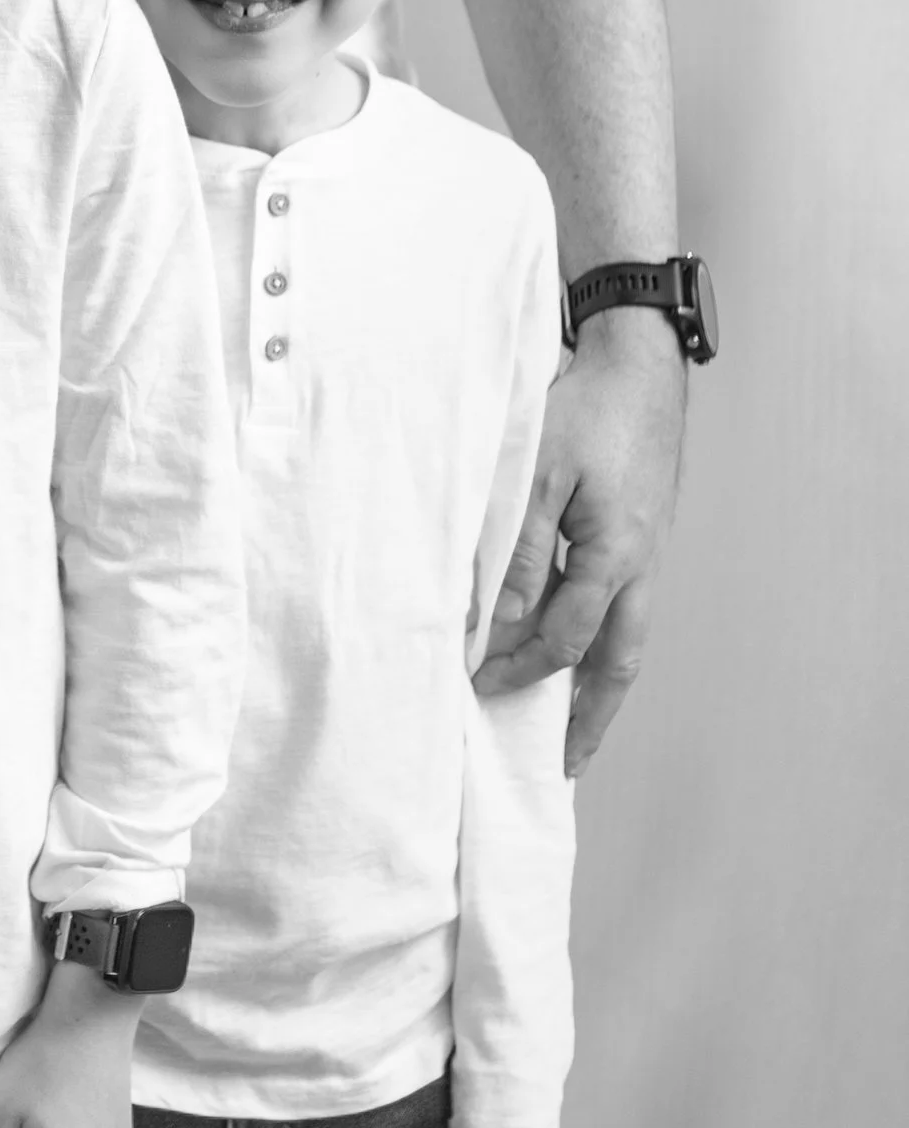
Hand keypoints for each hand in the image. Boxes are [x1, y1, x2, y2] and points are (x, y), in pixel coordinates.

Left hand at [474, 312, 685, 772]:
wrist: (638, 365)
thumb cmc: (585, 411)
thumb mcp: (535, 476)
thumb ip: (518, 552)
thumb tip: (497, 622)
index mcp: (614, 557)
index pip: (563, 639)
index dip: (519, 669)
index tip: (477, 687)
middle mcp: (640, 566)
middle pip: (618, 661)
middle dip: (591, 715)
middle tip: (568, 762)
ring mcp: (649, 553)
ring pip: (629, 638)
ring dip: (602, 684)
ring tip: (579, 723)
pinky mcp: (644, 536)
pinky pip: (628, 608)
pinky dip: (606, 641)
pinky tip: (584, 648)